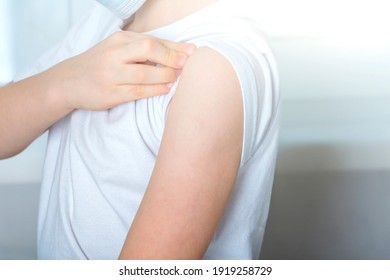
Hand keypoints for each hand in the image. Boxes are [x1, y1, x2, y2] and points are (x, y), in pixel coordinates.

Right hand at [46, 31, 195, 110]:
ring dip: (166, 75)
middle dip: (172, 57)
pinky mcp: (111, 93)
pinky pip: (138, 91)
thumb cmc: (99, 64)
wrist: (67, 82)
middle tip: (186, 65)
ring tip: (178, 78)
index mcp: (118, 40)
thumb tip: (175, 52)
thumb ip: (140, 49)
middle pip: (149, 50)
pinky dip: (155, 89)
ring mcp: (112, 74)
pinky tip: (166, 88)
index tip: (192, 51)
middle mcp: (114, 54)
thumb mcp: (116, 49)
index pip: (152, 40)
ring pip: (145, 73)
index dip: (175, 46)